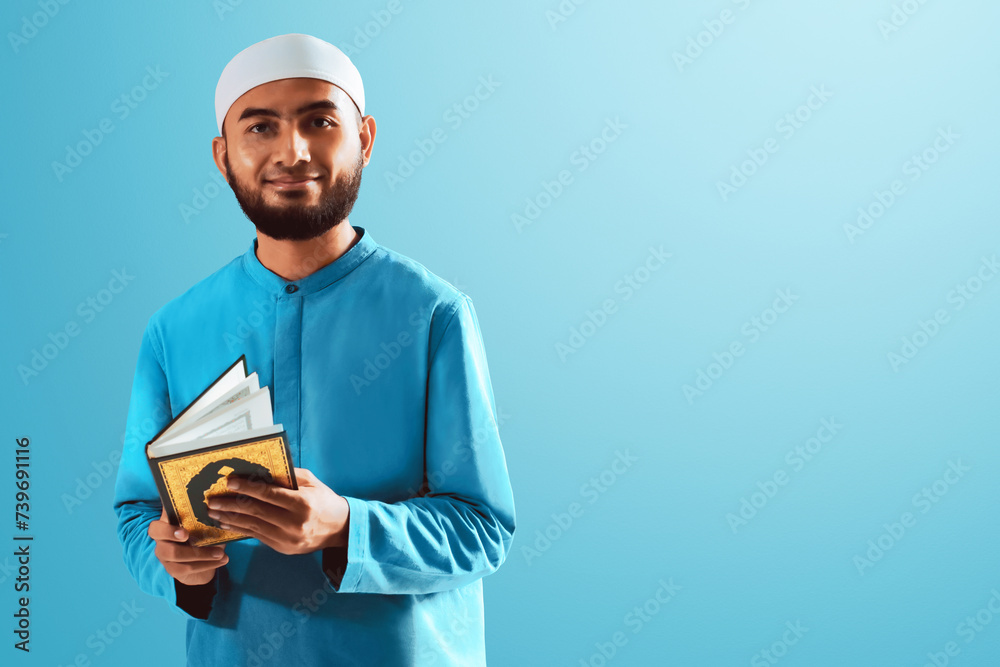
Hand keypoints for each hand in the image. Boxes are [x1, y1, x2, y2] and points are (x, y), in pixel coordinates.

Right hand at [148, 508, 228, 585]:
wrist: (206, 561)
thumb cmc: (204, 536)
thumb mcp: (206, 525)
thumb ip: (206, 517)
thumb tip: (217, 510)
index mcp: (168, 523)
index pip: (157, 523)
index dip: (166, 526)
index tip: (183, 531)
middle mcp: (161, 539)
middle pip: (157, 535)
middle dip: (171, 534)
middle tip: (187, 535)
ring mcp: (164, 554)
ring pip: (174, 554)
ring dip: (201, 554)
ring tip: (221, 553)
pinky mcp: (173, 569)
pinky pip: (186, 568)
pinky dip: (207, 564)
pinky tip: (222, 560)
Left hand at [205, 467, 349, 554]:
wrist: (339, 529)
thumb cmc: (324, 500)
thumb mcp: (312, 483)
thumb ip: (288, 476)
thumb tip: (261, 471)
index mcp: (302, 503)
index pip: (268, 494)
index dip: (247, 488)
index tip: (230, 482)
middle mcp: (294, 522)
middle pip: (256, 511)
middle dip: (231, 504)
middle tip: (212, 499)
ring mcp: (288, 538)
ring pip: (253, 526)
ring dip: (230, 518)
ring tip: (214, 512)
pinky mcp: (283, 548)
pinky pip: (257, 536)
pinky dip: (240, 529)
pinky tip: (227, 523)